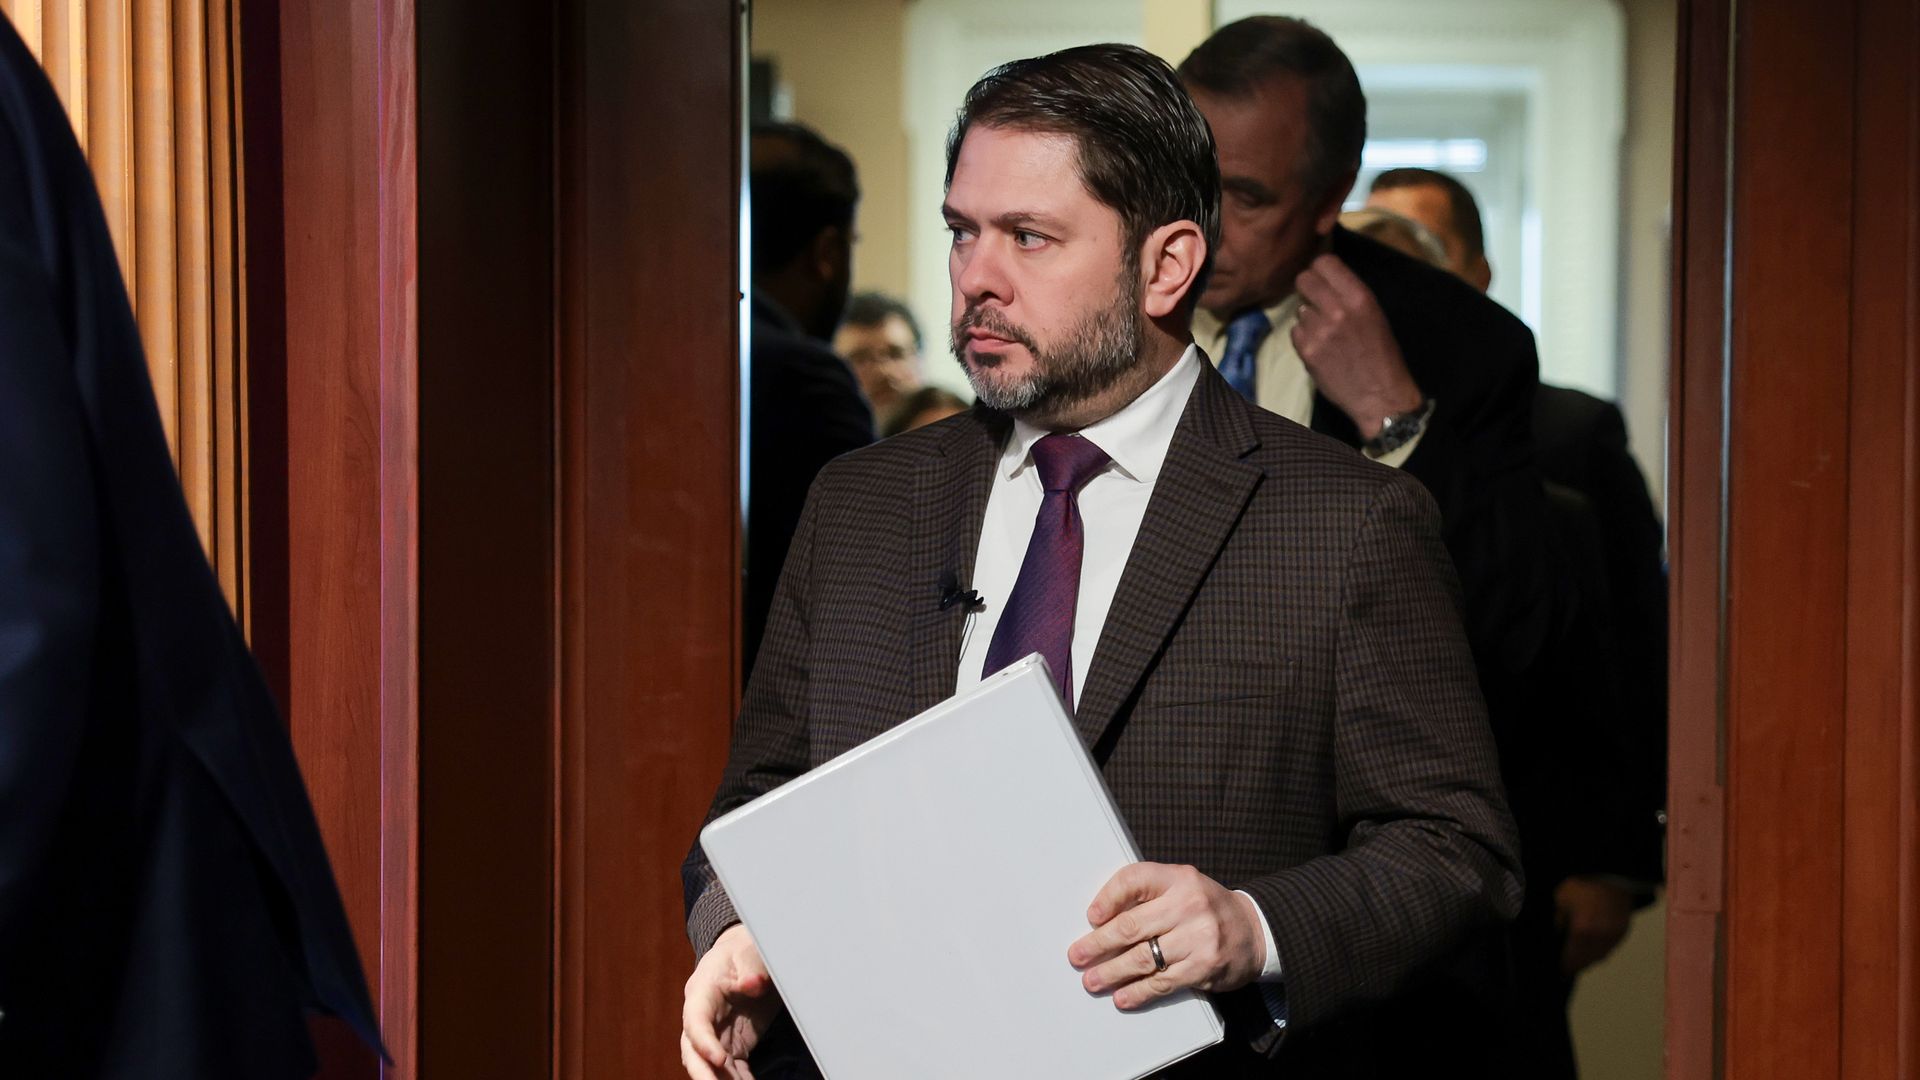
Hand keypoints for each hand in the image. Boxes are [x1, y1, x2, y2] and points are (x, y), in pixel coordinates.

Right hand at [681, 924, 780, 1078]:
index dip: (703, 1042)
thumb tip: (754, 984)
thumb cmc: (743, 951)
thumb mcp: (749, 952)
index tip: (720, 1059)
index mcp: (701, 992)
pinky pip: (732, 1069)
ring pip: (712, 1066)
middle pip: (694, 1051)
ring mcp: (716, 1034)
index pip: (695, 1021)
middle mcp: (702, 1018)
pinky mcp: (732, 1044)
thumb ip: (751, 968)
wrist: (743, 956)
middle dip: (703, 1074)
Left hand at [1067, 862, 1266, 1009]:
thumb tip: (1101, 920)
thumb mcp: (1182, 887)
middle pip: (1131, 926)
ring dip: (1112, 972)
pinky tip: (1123, 996)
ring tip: (1093, 980)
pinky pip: (1161, 982)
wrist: (1254, 931)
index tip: (1091, 916)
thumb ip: (1149, 896)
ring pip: (1142, 958)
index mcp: (1179, 878)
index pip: (1134, 880)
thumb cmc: (1206, 909)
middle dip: (1098, 944)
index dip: (1108, 898)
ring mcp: (1198, 937)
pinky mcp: (1203, 967)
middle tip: (1078, 956)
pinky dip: (1138, 992)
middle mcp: (1189, 904)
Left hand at [1291, 254, 1422, 438]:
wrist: (1380, 395)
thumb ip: (1350, 295)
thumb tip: (1325, 279)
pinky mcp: (1306, 351)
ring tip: (1325, 332)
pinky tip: (1319, 348)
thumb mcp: (1375, 315)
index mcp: (1360, 297)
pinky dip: (1303, 338)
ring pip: (1299, 308)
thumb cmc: (1382, 354)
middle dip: (1308, 288)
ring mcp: (1319, 330)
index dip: (1320, 269)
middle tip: (1316, 301)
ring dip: (1308, 317)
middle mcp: (1337, 309)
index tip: (1322, 278)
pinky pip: (1295, 331)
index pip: (1325, 262)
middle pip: (1304, 279)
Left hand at [1555, 876, 1635, 975]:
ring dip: (1590, 959)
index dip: (1565, 967)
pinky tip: (1593, 946)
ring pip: (1601, 956)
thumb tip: (1560, 934)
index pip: (1572, 958)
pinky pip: (1611, 947)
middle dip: (1577, 965)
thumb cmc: (1581, 885)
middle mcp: (1599, 938)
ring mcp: (1613, 935)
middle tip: (1568, 967)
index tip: (1560, 971)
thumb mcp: (1561, 900)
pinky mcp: (1623, 931)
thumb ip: (1559, 921)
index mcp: (1581, 931)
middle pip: (1587, 961)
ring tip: (1580, 959)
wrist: (1611, 875)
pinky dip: (1601, 949)